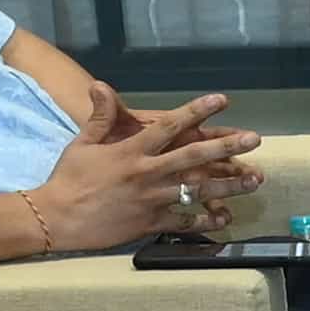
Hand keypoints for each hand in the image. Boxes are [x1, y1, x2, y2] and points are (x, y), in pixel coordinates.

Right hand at [39, 90, 256, 249]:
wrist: (56, 218)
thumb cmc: (68, 179)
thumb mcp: (83, 143)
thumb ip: (101, 117)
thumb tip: (101, 86)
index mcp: (131, 151)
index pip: (170, 126)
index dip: (197, 111)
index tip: (221, 100)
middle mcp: (146, 174)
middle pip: (193, 157)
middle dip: (226, 147)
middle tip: (254, 140)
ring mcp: (150, 200)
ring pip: (196, 191)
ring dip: (228, 185)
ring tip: (253, 179)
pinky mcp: (149, 224)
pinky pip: (184, 222)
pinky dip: (206, 220)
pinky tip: (226, 217)